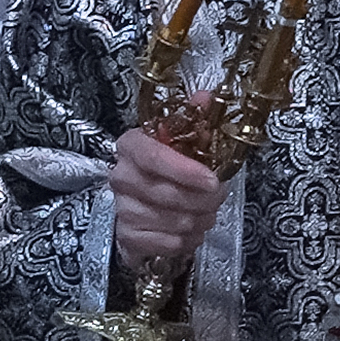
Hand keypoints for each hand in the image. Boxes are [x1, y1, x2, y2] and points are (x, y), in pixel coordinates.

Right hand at [112, 123, 224, 275]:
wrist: (138, 203)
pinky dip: (189, 240)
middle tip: (219, 196)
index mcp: (131, 146)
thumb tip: (207, 96)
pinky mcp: (128, 238)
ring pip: (173, 222)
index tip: (212, 179)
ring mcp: (121, 210)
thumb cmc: (164, 168)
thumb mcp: (179, 141)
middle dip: (204, 199)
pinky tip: (192, 230)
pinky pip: (169, 244)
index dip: (185, 171)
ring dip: (200, 220)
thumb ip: (194, 120)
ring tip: (207, 213)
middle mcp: (120, 177)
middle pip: (167, 194)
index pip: (153, 157)